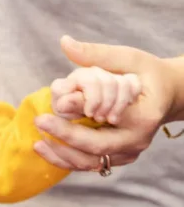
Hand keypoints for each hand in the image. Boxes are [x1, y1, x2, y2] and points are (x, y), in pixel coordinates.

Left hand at [34, 36, 180, 171]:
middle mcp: (138, 139)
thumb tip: (65, 42)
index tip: (49, 109)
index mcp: (143, 115)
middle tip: (39, 122)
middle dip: (64, 138)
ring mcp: (129, 152)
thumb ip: (96, 55)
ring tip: (37, 142)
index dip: (77, 117)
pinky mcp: (119, 158)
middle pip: (95, 147)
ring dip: (61, 154)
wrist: (168, 95)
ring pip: (90, 162)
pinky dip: (67, 159)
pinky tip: (46, 147)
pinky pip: (90, 164)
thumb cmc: (147, 73)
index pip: (105, 120)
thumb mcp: (127, 58)